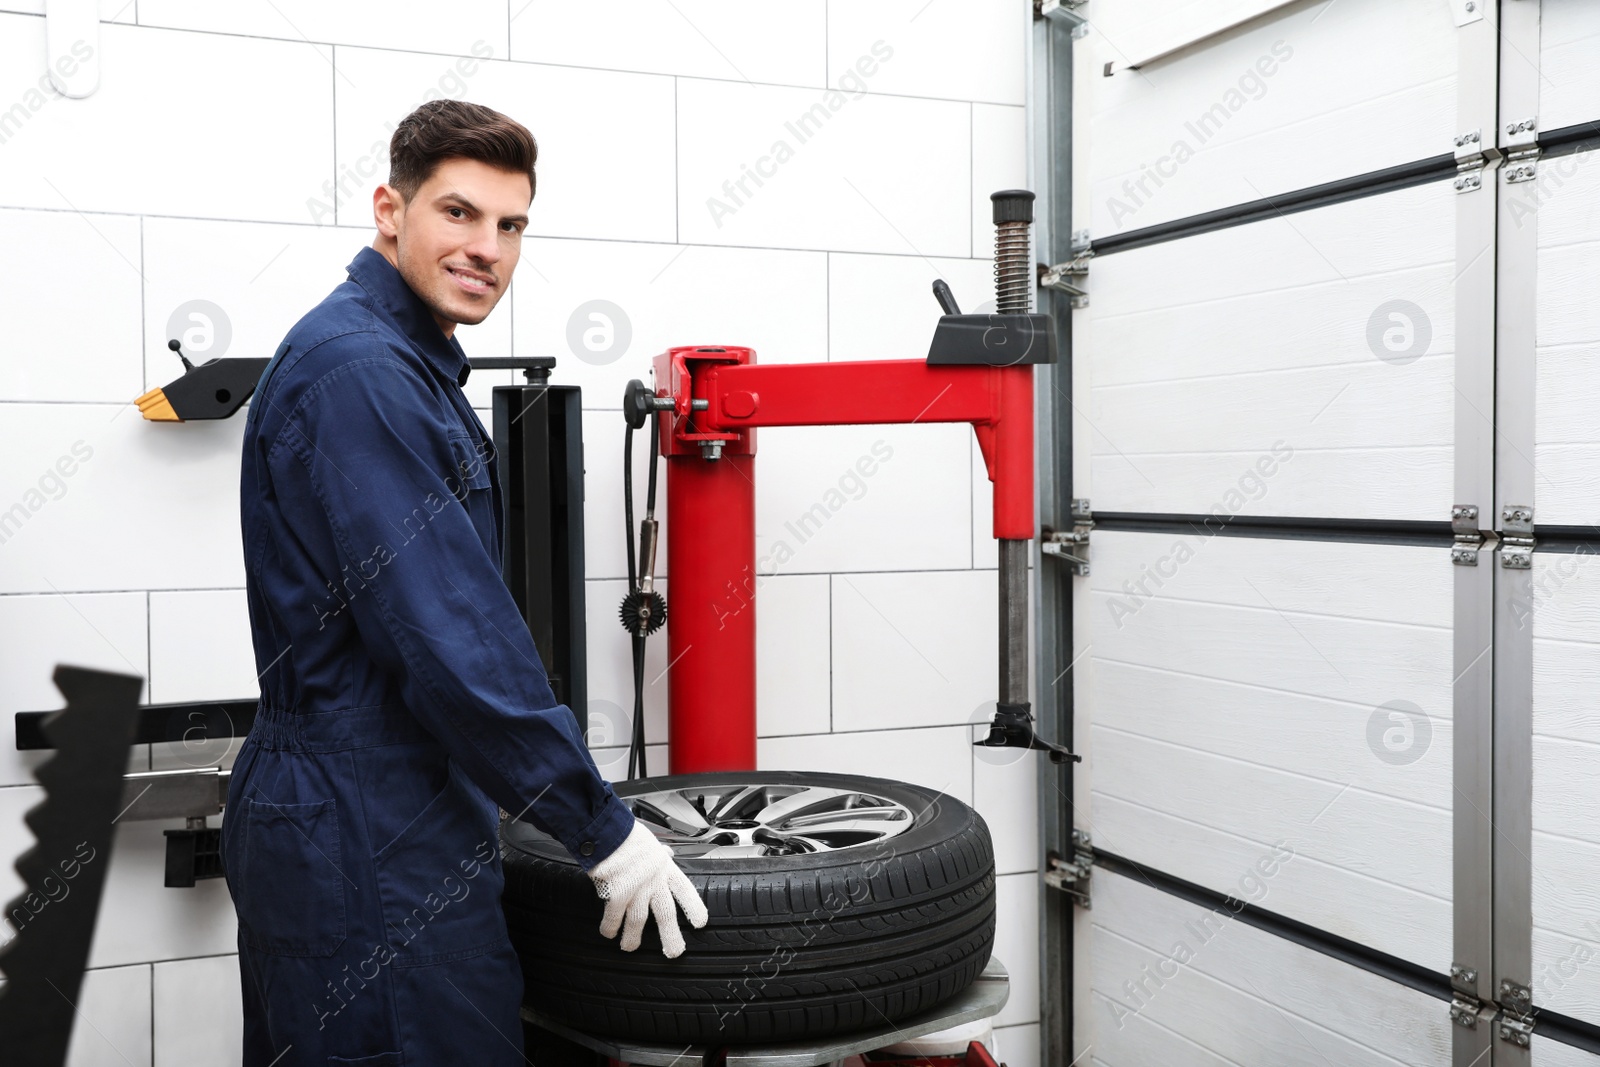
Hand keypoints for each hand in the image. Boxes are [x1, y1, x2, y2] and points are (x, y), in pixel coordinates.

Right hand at [585, 819, 708, 957]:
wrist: (607, 831)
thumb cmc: (627, 836)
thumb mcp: (652, 843)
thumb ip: (660, 854)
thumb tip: (667, 854)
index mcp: (664, 868)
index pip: (684, 890)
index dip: (693, 907)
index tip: (700, 922)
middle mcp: (653, 881)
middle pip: (666, 913)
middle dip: (671, 935)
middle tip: (674, 951)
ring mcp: (635, 889)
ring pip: (638, 921)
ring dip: (633, 938)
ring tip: (630, 947)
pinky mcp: (616, 894)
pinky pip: (613, 917)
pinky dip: (610, 927)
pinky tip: (608, 933)